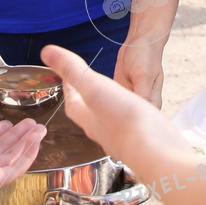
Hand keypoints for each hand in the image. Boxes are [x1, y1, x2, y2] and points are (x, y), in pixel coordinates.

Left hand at [41, 44, 182, 170]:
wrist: (158, 152)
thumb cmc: (127, 121)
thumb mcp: (96, 87)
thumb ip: (73, 69)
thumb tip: (47, 52)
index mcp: (89, 118)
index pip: (73, 103)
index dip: (69, 88)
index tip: (68, 77)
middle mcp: (103, 132)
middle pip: (89, 115)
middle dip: (85, 101)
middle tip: (86, 88)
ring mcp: (123, 139)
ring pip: (108, 123)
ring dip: (106, 111)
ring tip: (110, 100)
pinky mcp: (141, 142)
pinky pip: (129, 128)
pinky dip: (128, 119)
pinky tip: (137, 117)